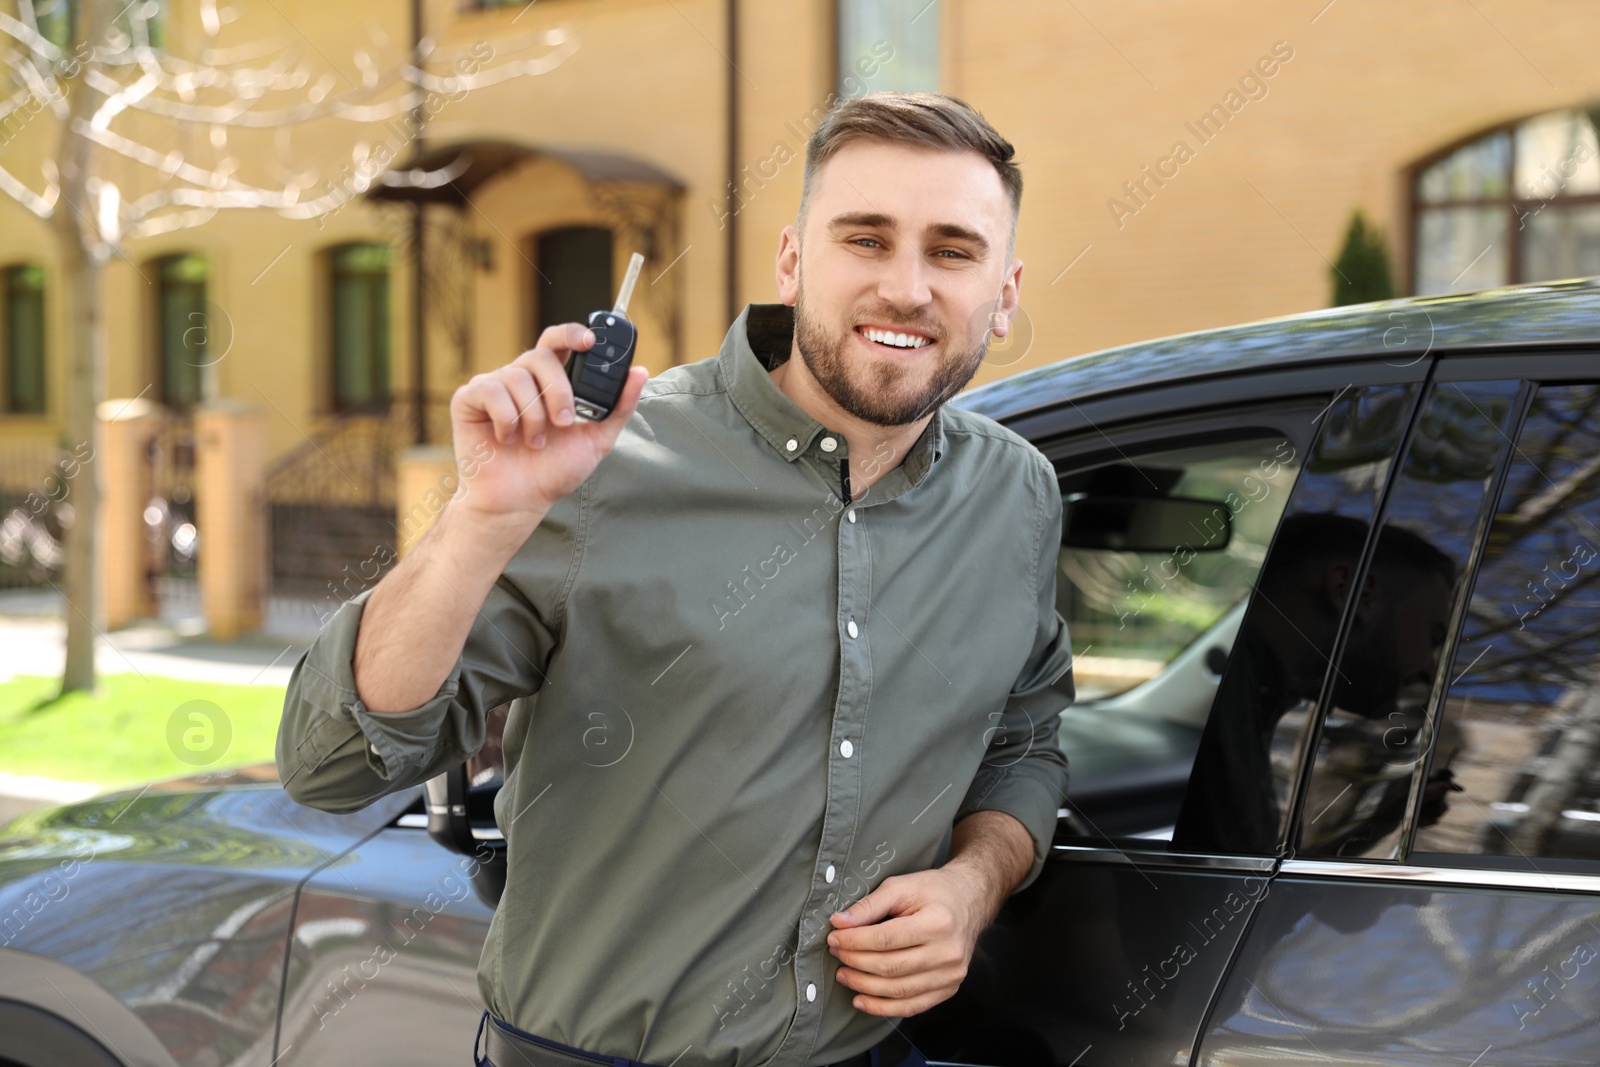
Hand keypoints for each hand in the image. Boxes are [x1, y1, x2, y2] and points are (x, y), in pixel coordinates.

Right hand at [449, 323, 647, 522]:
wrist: (519, 501)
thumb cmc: (553, 471)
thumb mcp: (596, 439)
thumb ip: (618, 407)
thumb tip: (640, 372)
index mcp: (549, 381)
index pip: (558, 341)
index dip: (572, 333)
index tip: (590, 341)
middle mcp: (521, 377)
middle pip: (541, 356)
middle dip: (558, 391)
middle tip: (563, 423)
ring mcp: (493, 385)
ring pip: (517, 377)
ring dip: (533, 417)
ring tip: (534, 443)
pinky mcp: (469, 399)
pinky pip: (491, 391)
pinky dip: (506, 418)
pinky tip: (507, 439)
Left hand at [825, 867, 987, 1016]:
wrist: (970, 901)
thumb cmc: (934, 891)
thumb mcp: (901, 886)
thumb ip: (870, 905)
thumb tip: (839, 923)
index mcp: (939, 922)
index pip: (886, 939)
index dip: (854, 941)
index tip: (834, 937)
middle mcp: (948, 953)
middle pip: (890, 967)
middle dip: (855, 962)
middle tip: (835, 953)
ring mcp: (951, 975)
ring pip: (897, 991)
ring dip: (863, 986)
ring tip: (843, 974)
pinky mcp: (949, 989)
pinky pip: (911, 1007)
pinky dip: (883, 1007)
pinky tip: (861, 999)